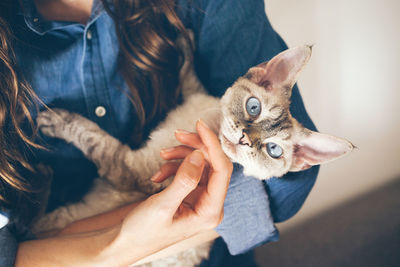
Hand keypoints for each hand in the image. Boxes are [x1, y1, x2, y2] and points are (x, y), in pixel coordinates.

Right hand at [106, 120, 232, 264]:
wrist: (126, 241)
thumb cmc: (143, 232)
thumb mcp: (162, 206)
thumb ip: (184, 180)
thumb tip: (200, 155)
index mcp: (210, 212)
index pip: (222, 170)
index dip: (212, 144)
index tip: (199, 124)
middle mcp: (209, 204)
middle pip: (212, 163)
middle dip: (195, 147)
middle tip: (177, 134)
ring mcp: (200, 198)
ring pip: (200, 164)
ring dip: (181, 156)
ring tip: (163, 156)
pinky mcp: (189, 193)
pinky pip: (188, 170)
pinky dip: (174, 166)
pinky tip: (158, 175)